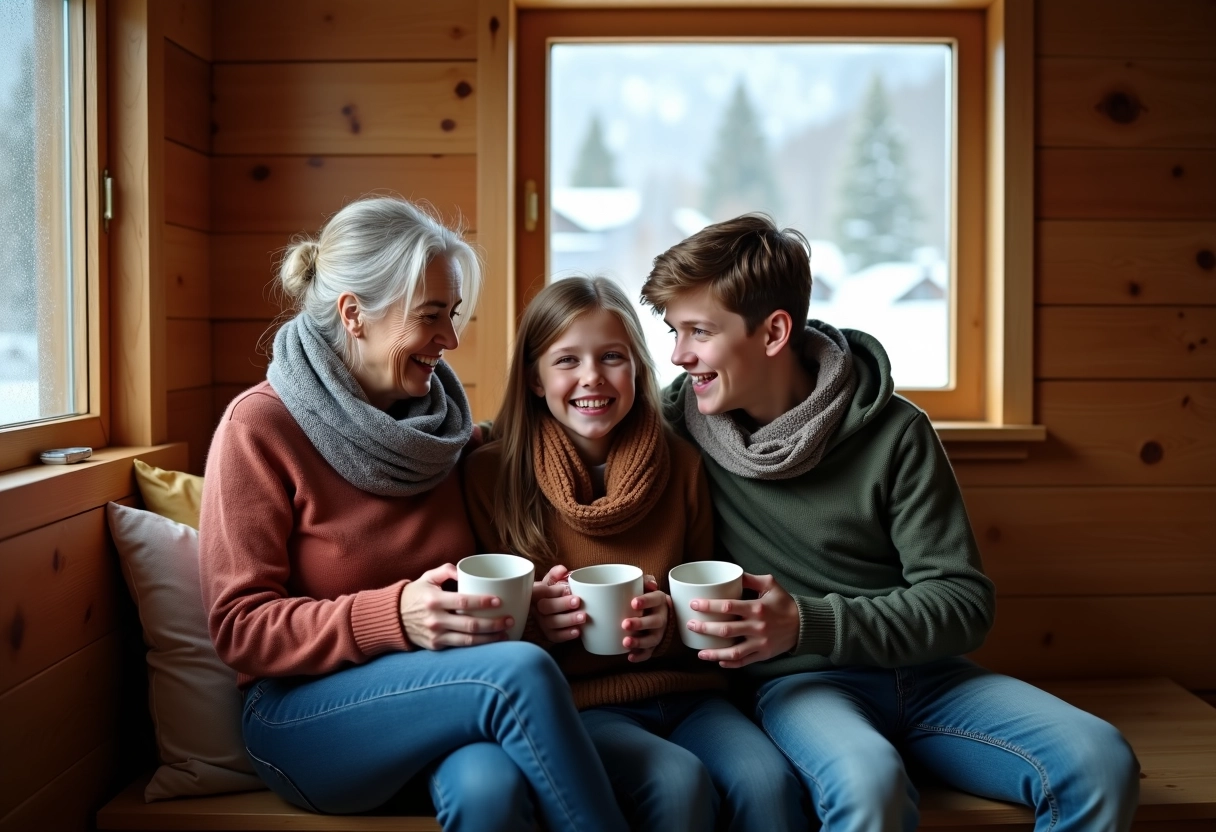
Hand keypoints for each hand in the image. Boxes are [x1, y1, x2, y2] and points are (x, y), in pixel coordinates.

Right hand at [398, 563, 512, 649]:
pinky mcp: (436, 646)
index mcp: (434, 600)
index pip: (463, 601)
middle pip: (470, 624)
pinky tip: (492, 642)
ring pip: (468, 640)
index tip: (499, 601)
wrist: (393, 618)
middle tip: (510, 619)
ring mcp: (436, 635)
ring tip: (506, 633)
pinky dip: (478, 645)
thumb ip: (446, 569)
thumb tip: (465, 570)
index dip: (482, 602)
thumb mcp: (428, 577)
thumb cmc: (416, 594)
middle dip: (493, 624)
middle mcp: (435, 620)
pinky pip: (461, 647)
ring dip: (490, 638)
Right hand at [532, 564, 583, 643]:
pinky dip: (567, 635)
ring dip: (568, 620)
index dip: (553, 591)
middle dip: (562, 604)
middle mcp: (536, 608)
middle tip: (578, 601)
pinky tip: (578, 631)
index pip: (540, 592)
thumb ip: (556, 573)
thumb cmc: (551, 592)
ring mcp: (541, 622)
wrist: (549, 606)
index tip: (568, 589)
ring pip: (552, 623)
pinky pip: (555, 637)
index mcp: (535, 593)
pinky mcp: (548, 633)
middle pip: (546, 608)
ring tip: (583, 616)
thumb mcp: (551, 580)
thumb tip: (562, 569)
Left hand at [623, 575, 667, 662]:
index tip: (633, 603)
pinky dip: (640, 656)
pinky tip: (630, 657)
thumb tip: (650, 583)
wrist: (656, 612)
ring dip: (639, 642)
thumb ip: (644, 581)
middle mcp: (661, 617)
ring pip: (653, 639)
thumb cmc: (644, 597)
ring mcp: (659, 632)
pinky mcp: (654, 645)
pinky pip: (649, 653)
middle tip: (625, 624)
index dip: (646, 601)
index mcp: (659, 600)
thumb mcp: (644, 586)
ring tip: (625, 642)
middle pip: (655, 621)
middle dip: (640, 624)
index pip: (655, 599)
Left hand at [687, 573, 798, 667]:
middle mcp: (757, 627)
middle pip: (726, 630)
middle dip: (705, 628)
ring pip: (733, 651)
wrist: (805, 625)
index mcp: (757, 608)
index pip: (728, 606)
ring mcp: (760, 643)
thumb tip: (732, 573)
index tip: (694, 604)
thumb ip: (751, 579)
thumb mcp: (771, 585)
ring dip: (714, 653)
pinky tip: (718, 661)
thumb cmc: (785, 603)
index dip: (709, 606)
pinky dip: (730, 663)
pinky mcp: (763, 655)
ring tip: (700, 653)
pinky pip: (744, 662)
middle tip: (690, 625)